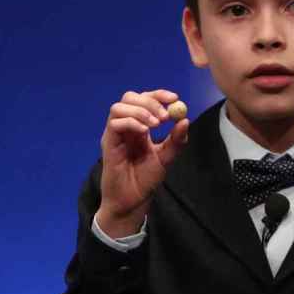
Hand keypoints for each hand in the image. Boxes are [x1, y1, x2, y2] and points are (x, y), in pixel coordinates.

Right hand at [95, 90, 188, 237]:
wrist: (133, 199)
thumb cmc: (146, 178)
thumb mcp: (167, 157)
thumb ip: (176, 140)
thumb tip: (185, 120)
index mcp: (140, 125)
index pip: (145, 99)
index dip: (159, 95)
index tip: (174, 98)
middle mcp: (126, 126)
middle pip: (130, 97)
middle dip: (149, 101)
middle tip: (165, 116)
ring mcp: (115, 133)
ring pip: (119, 107)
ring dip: (140, 110)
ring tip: (156, 125)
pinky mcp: (108, 143)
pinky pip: (114, 123)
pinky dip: (131, 122)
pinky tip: (144, 132)